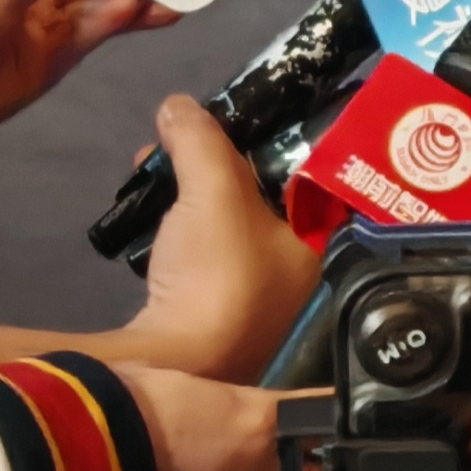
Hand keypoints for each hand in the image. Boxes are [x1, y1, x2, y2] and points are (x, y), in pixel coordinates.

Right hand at [124, 96, 322, 381]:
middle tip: (183, 142)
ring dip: (191, 195)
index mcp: (320, 245)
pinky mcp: (210, 320)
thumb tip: (177, 105)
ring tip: (154, 169)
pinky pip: (200, 258)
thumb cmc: (217, 273)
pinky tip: (150, 216)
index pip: (312, 178)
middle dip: (217, 165)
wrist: (170, 366)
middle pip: (261, 198)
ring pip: (227, 227)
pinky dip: (178, 232)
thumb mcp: (213, 188)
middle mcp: (299, 277)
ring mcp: (255, 304)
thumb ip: (201, 140)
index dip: (277, 143)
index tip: (242, 121)